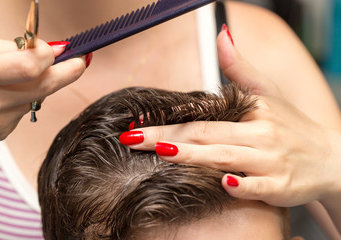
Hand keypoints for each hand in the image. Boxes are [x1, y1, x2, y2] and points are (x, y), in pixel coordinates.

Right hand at [0, 36, 89, 141]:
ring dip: (37, 83)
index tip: (68, 49)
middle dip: (67, 72)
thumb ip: (11, 49)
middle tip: (80, 61)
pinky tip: (1, 94)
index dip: (52, 55)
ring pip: (36, 98)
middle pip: (43, 88)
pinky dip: (22, 98)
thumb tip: (53, 50)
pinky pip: (25, 110)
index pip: (31, 67)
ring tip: (14, 75)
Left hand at [119, 27, 340, 207]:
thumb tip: (221, 35)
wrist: (331, 158)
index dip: (169, 120)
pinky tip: (224, 182)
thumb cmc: (292, 126)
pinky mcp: (282, 186)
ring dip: (194, 155)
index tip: (138, 124)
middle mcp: (260, 134)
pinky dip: (241, 185)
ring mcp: (271, 161)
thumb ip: (240, 66)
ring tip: (163, 152)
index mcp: (253, 111)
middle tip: (132, 139)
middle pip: (206, 135)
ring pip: (225, 156)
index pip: (203, 116)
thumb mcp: (268, 92)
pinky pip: (257, 186)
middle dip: (166, 138)